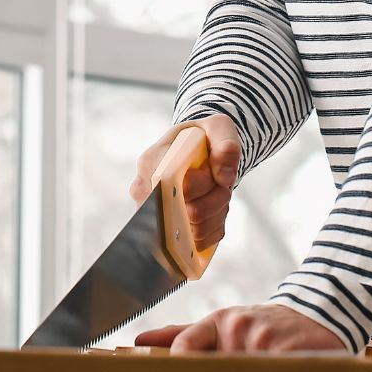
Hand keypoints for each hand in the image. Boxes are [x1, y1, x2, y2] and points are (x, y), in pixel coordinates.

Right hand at [130, 115, 241, 247]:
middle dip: (216, 199)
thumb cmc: (203, 139)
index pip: (179, 187)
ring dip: (216, 214)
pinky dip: (213, 228)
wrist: (193, 151)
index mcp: (151, 162)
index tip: (213, 174)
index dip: (204, 185)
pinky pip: (198, 243)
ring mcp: (152, 214)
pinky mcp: (165, 232)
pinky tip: (212, 209)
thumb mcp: (219, 128)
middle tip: (219, 183)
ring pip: (196, 232)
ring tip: (215, 193)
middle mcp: (145, 190)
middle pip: (191, 214)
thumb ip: (226, 147)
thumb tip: (224, 177)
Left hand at [133, 303, 349, 353]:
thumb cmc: (263, 326)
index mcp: (219, 321)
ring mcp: (263, 339)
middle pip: (211, 367)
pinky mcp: (289, 354)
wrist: (316, 315)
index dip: (175, 366)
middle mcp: (239, 326)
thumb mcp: (223, 324)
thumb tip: (140, 340)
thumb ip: (183, 335)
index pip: (185, 345)